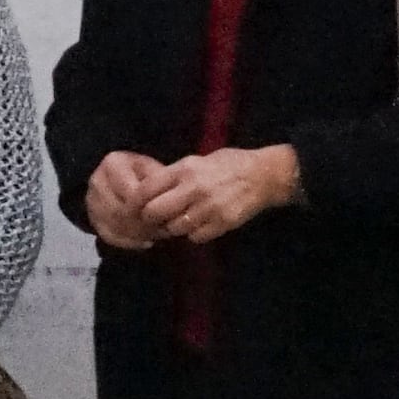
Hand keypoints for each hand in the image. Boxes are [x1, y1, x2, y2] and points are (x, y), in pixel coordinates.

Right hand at [84, 151, 173, 250]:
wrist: (124, 178)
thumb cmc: (146, 175)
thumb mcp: (156, 171)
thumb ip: (160, 186)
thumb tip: (167, 205)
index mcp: (113, 164)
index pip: (132, 193)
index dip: (150, 207)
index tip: (167, 215)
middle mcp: (96, 180)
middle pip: (121, 210)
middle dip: (144, 223)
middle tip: (164, 229)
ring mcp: (91, 201)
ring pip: (114, 225)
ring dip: (137, 234)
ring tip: (156, 234)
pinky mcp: (91, 218)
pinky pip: (108, 236)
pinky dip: (128, 242)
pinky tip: (143, 241)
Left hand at [141, 145, 301, 244]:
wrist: (265, 175)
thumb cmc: (228, 165)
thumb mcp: (196, 161)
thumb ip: (173, 176)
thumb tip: (146, 191)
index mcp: (184, 169)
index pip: (145, 189)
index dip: (135, 202)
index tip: (133, 208)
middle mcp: (194, 188)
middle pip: (154, 212)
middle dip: (150, 218)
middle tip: (153, 220)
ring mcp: (209, 207)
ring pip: (174, 228)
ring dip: (172, 228)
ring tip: (180, 220)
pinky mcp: (223, 223)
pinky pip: (195, 237)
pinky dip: (193, 234)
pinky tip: (199, 224)